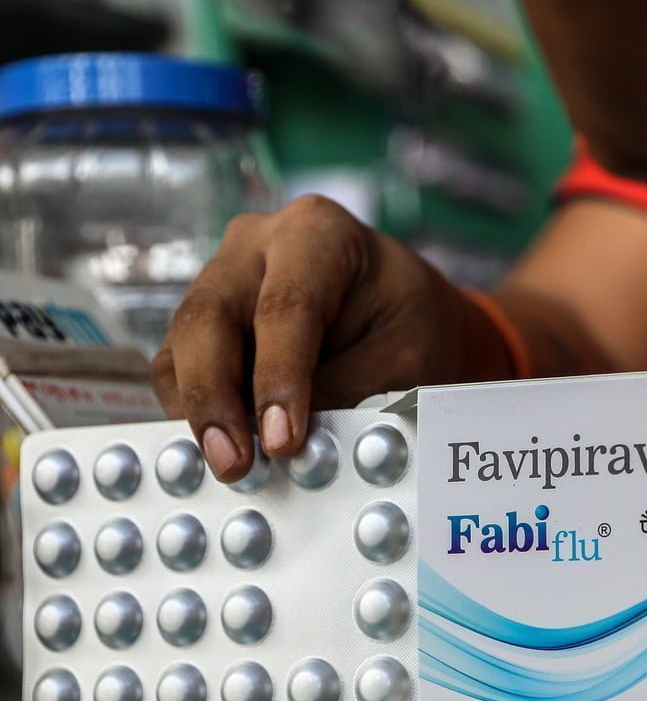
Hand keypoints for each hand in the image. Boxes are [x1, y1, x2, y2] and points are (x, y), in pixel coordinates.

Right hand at [151, 196, 498, 481]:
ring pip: (182, 347)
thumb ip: (350, 389)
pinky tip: (220, 451)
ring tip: (228, 467)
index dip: (278, 377)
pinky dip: (196, 413)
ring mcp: (222, 280)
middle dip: (215, 398)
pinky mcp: (205, 324)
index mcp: (317, 233)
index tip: (281, 440)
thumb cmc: (412, 323)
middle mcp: (256, 245)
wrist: (406, 312)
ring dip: (198, 412)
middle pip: (209, 317)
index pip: (285, 306)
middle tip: (233, 464)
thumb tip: (287, 442)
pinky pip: (179, 369)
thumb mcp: (407, 354)